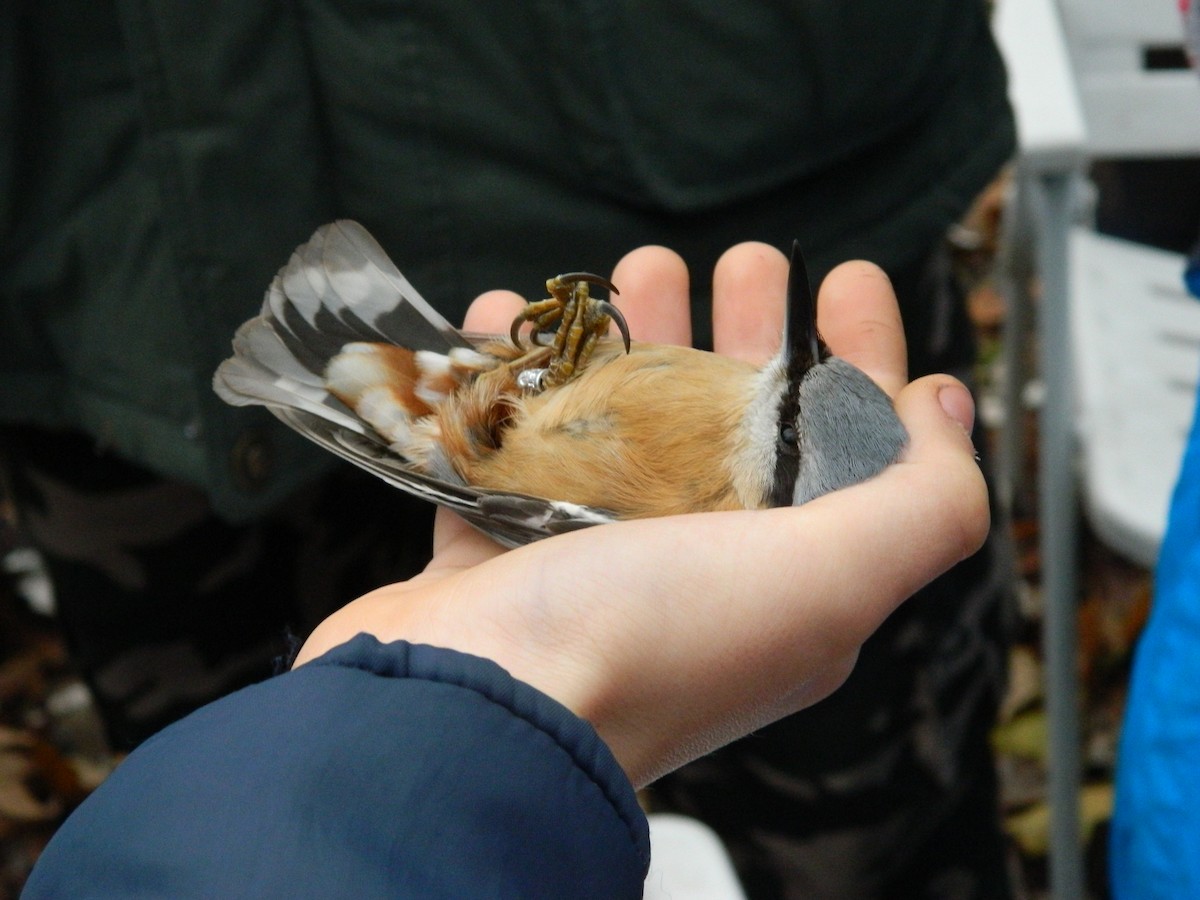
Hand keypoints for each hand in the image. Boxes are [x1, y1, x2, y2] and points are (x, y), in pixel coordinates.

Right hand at [293, 243, 987, 787]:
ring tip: (627, 272)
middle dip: (746, 327)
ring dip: (633, 335)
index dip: (864, 358)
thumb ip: (923, 505)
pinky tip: (508, 318)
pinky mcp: (504, 540)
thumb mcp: (831, 582)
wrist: (476, 713)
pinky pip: (519, 436)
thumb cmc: (653, 645)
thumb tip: (947, 411)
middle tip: (740, 261)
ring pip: (628, 416)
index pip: (847, 447)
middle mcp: (699, 563)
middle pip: (736, 418)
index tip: (849, 279)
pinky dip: (516, 371)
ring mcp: (596, 552)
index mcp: (787, 572)